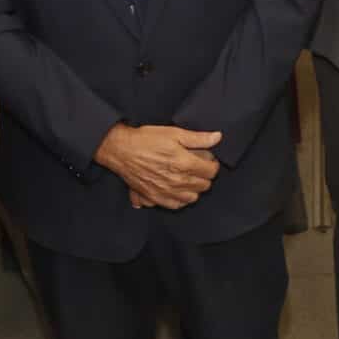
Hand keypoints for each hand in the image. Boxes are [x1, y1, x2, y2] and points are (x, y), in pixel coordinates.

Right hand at [93, 122, 221, 209]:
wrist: (121, 150)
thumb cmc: (146, 140)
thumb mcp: (174, 133)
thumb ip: (198, 138)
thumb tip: (217, 138)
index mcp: (185, 164)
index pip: (212, 171)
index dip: (212, 164)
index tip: (208, 160)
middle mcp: (177, 181)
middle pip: (204, 186)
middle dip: (204, 176)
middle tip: (198, 167)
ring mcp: (166, 192)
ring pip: (192, 198)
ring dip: (194, 189)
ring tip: (188, 178)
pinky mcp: (154, 198)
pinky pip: (175, 205)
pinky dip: (180, 200)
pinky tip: (177, 190)